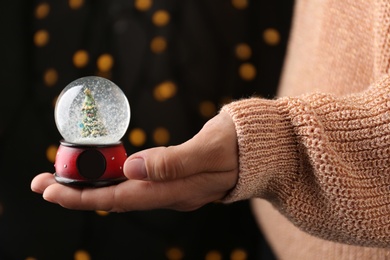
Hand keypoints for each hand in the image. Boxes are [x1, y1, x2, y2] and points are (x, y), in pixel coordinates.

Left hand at [31, 112, 238, 211]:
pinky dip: (112, 180)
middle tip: (41, 184)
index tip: (52, 190)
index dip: (84, 196)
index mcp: (177, 189)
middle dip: (77, 194)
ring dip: (91, 187)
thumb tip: (133, 167)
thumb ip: (174, 162)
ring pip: (124, 193)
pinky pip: (136, 185)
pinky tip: (100, 174)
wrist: (262, 151)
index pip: (122, 198)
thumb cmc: (239, 145)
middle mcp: (171, 195)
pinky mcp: (175, 180)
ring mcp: (173, 189)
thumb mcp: (211, 149)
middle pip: (116, 199)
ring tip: (61, 179)